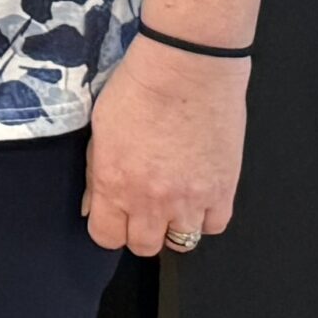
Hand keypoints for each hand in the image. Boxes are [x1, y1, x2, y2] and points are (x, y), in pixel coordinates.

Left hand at [82, 36, 250, 254]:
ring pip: (181, 242)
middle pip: (144, 246)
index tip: (112, 215)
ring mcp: (191, 200)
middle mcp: (151, 201)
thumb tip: (93, 206)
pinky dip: (205, 216)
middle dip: (138, 231)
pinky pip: (214, 226)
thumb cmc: (137, 89)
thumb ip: (96, 173)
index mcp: (114, 183)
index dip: (107, 228)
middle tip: (142, 207)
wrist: (187, 71)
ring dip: (173, 225)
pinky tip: (197, 195)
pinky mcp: (224, 192)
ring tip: (171, 199)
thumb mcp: (100, 129)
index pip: (106, 237)